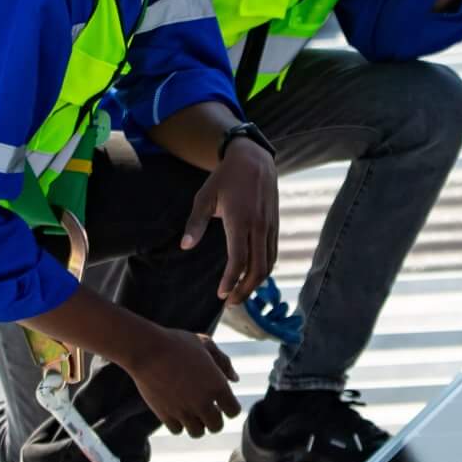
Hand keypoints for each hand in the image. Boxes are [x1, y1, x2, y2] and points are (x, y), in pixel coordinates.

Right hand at [128, 329, 240, 437]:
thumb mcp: (205, 345)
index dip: (230, 407)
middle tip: (208, 409)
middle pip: (216, 427)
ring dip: (197, 424)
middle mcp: (203, 402)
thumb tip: (234, 379)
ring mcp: (183, 410)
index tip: (222, 401)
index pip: (233, 411)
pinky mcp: (165, 414)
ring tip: (192, 411)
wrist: (147, 349)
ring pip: (197, 433)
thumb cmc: (177, 343)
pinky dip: (178, 424)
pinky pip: (177, 430)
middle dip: (214, 419)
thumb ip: (224, 362)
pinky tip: (176, 410)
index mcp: (217, 385)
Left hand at [182, 137, 278, 302]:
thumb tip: (185, 246)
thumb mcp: (204, 197)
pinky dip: (264, 270)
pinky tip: (252, 276)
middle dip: (245, 290)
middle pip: (257, 269)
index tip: (220, 294)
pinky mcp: (275, 225)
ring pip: (268, 264)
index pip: (238, 260)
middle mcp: (258, 226)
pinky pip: (273, 253)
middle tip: (230, 302)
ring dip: (256, 283)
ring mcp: (270, 226)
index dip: (230, 281)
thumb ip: (195, 223)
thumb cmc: (224, 178)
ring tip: (240, 293)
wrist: (254, 159)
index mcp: (239, 220)